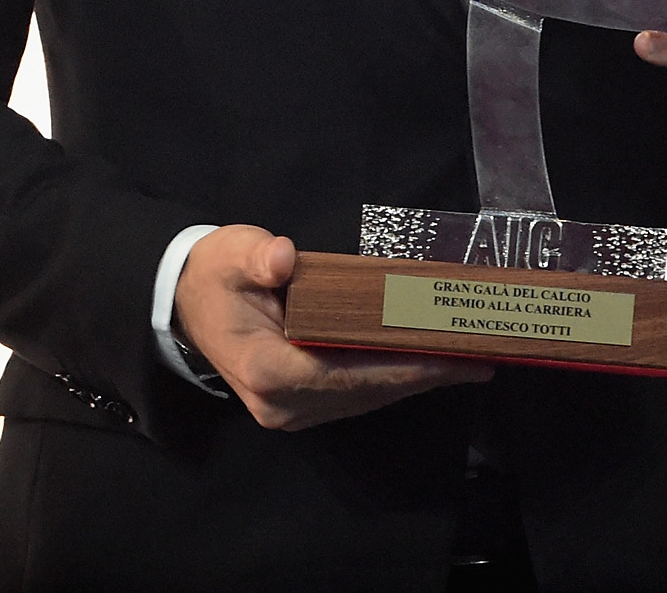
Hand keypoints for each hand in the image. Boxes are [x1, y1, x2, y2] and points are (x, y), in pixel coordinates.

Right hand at [171, 224, 495, 430]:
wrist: (189, 304)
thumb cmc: (216, 277)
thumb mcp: (230, 254)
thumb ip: (256, 256)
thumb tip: (282, 259)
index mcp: (266, 370)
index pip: (343, 375)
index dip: (396, 367)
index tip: (441, 357)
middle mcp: (283, 404)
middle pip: (364, 392)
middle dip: (422, 375)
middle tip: (477, 356)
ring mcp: (293, 411)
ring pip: (365, 398)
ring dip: (415, 380)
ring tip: (468, 360)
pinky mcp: (304, 405)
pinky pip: (357, 395)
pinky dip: (394, 379)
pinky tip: (429, 365)